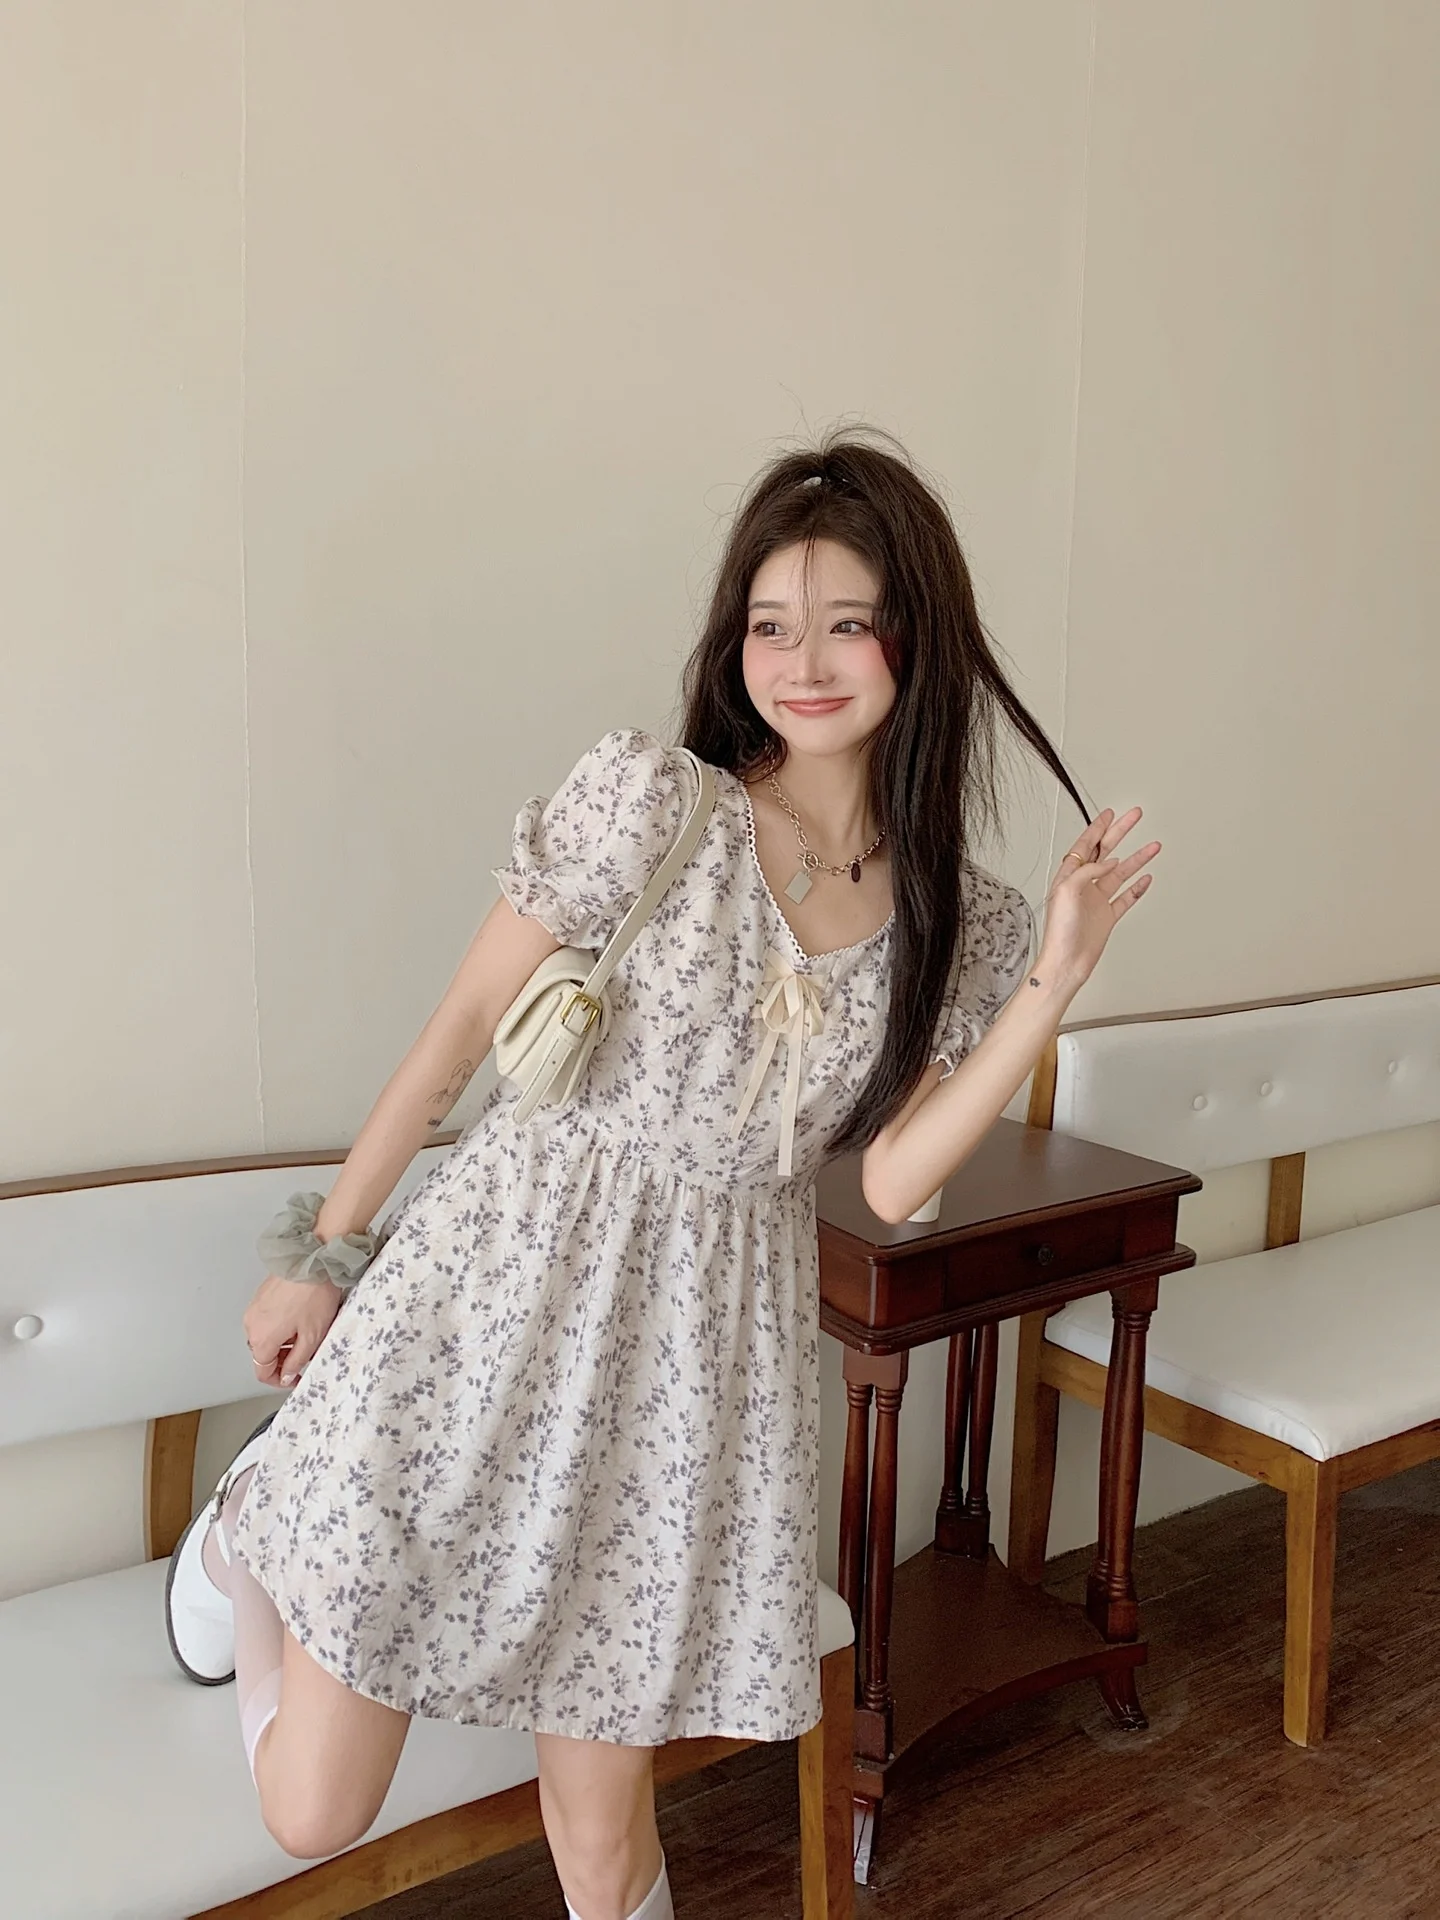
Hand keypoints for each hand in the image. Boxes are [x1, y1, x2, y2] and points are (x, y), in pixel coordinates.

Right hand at [243, 1273, 344, 1388]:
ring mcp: (255, 1307)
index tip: (294, 1377)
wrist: (314, 1260)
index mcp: (261, 1339)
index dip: (279, 1380)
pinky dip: (280, 1324)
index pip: (262, 1372)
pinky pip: (266, 1319)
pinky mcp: (261, 1295)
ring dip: (282, 1341)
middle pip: (262, 1353)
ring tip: (305, 1331)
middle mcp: (252, 1323)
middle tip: (303, 1355)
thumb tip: (287, 1373)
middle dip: (282, 1359)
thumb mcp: (312, 1337)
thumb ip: (296, 1361)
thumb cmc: (314, 1293)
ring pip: (265, 1335)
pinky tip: (299, 1316)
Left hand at [1037, 806, 1160, 990]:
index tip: (1110, 814)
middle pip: (1106, 852)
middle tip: (1134, 817)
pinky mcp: (1107, 916)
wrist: (1067, 962)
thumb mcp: (1067, 892)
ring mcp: (1097, 901)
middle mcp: (1084, 886)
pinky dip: (1137, 887)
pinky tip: (1146, 878)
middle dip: (1120, 832)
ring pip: (1121, 873)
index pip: (1086, 845)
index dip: (1098, 828)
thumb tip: (1107, 862)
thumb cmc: (1059, 932)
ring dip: (1137, 858)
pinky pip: (1126, 897)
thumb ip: (1086, 872)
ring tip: (1153, 846)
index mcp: (1069, 877)